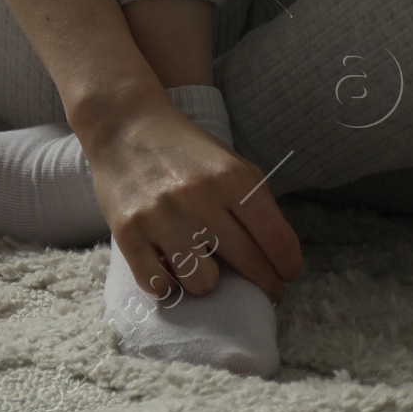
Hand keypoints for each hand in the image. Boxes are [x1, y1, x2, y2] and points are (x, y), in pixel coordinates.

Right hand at [79, 94, 301, 304]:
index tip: (284, 276)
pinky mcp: (128, 233)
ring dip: (207, 280)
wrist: (124, 123)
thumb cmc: (186, 149)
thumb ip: (257, 205)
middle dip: (263, 285)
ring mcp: (162, 217)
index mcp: (233, 177)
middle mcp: (200, 198)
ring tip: (201, 262)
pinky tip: (169, 267)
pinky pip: (160, 287)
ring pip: (204, 285)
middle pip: (250, 267)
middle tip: (262, 288)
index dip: (288, 269)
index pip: (279, 243)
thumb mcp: (231, 163)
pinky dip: (167, 284)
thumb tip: (281, 261)